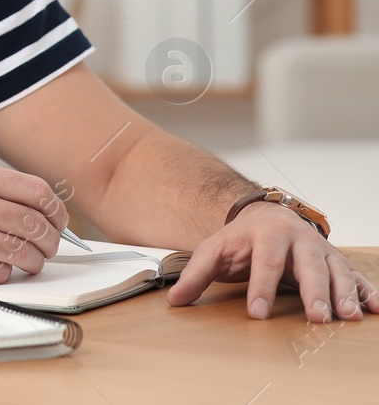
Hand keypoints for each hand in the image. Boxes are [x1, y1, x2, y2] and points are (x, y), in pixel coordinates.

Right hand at [0, 162, 68, 284]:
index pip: (38, 192)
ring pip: (24, 254)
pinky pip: (1, 274)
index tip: (58, 222)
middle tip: (46, 247)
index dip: (56, 211)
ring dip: (30, 262)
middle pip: (36, 226)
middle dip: (49, 242)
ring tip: (22, 260)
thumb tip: (43, 211)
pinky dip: (0, 274)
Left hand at [166, 201, 378, 320]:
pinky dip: (367, 290)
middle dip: (313, 292)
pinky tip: (375, 308)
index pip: (264, 263)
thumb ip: (195, 275)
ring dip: (344, 294)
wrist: (265, 216)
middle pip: (308, 266)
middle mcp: (298, 239)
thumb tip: (175, 300)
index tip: (257, 314)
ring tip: (348, 316)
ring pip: (336, 271)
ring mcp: (321, 250)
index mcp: (266, 233)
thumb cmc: (240, 239)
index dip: (261, 289)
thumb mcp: (213, 250)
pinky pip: (355, 276)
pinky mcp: (336, 261)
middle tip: (315, 317)